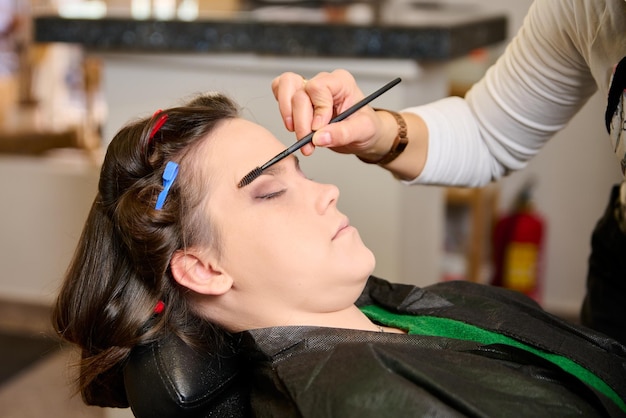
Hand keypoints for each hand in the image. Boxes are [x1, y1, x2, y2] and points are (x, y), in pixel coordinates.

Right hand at [271, 69, 385, 157]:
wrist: (362, 135)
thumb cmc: (366, 128)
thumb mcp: (363, 131)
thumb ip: (342, 134)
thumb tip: (319, 138)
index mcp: (341, 83)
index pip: (318, 88)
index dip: (316, 111)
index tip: (319, 130)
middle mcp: (324, 82)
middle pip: (299, 93)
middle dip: (301, 122)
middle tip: (308, 143)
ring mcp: (309, 88)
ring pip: (285, 86)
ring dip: (288, 114)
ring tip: (299, 135)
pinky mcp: (299, 97)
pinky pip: (280, 90)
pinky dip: (282, 108)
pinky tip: (293, 125)